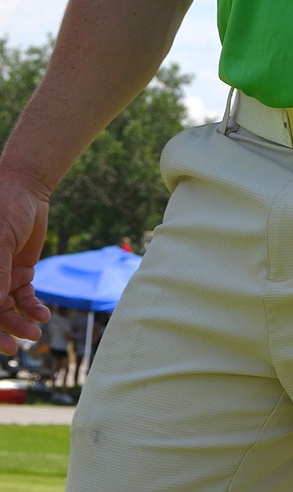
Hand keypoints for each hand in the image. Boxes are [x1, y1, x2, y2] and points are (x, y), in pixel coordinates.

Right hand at [0, 171, 51, 353]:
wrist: (27, 188)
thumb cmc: (5, 208)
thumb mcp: (0, 240)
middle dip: (0, 332)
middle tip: (14, 348)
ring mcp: (0, 277)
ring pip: (6, 310)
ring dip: (19, 323)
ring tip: (36, 331)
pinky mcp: (18, 274)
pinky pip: (24, 298)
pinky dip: (32, 308)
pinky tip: (42, 314)